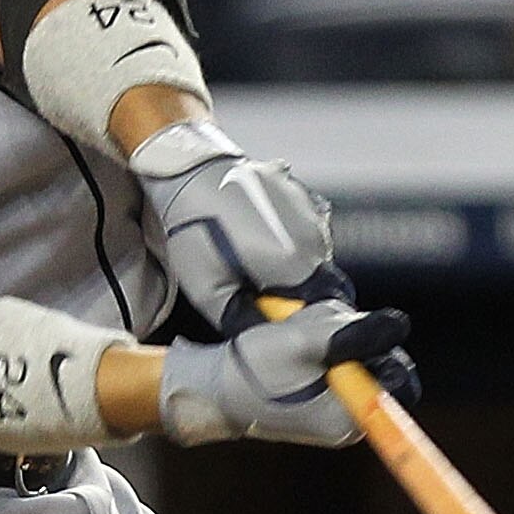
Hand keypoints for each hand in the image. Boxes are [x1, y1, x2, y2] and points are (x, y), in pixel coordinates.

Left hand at [125, 117, 335, 333]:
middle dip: (292, 294)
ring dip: (290, 267)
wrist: (189, 171)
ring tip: (250, 258)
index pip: (323, 309)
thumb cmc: (196, 229)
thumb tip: (263, 343)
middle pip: (319, 284)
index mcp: (297, 264)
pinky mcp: (303, 198)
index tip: (275, 319)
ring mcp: (311, 214)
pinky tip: (255, 235)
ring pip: (312, 258)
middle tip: (255, 290)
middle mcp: (314, 237)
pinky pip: (305, 233)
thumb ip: (244, 321)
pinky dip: (288, 242)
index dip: (300, 321)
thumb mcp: (209, 290)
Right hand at [158, 297, 412, 446]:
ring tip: (302, 338)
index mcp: (350, 419)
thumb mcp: (304, 342)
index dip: (383, 348)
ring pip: (361, 366)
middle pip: (383, 372)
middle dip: (360, 343)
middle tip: (319, 333)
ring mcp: (335, 415)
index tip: (350, 332)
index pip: (400, 384)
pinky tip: (298, 346)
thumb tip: (400, 325)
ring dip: (340, 342)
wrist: (215, 389)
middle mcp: (348, 424)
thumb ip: (355, 333)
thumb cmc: (255, 368)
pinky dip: (326, 351)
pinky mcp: (321, 403)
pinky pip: (340, 370)